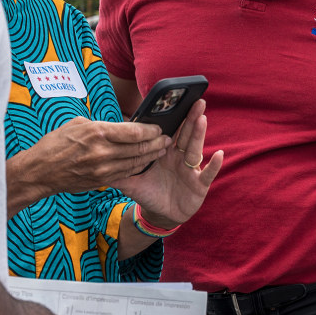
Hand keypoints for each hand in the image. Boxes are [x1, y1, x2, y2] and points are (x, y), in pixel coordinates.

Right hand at [7, 118, 168, 215]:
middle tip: (167, 139)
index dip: (150, 130)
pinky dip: (138, 167)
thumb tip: (121, 125)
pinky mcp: (101, 181)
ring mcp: (102, 169)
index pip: (133, 132)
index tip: (158, 127)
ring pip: (135, 163)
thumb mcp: (78, 124)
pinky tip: (146, 162)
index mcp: (97, 133)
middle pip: (139, 148)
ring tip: (162, 150)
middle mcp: (102, 153)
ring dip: (151, 156)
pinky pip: (126, 173)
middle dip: (156, 143)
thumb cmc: (55, 144)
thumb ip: (103, 125)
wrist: (39, 172)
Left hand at [114, 99, 222, 228]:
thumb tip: (96, 163)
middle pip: (185, 135)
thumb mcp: (132, 183)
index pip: (169, 132)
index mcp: (164, 152)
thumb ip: (118, 172)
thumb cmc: (149, 192)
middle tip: (196, 101)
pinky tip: (219, 155)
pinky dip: (214, 165)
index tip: (173, 103)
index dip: (172, 120)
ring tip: (202, 119)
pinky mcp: (199, 184)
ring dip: (199, 134)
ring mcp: (190, 169)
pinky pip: (207, 173)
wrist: (161, 213)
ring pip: (195, 149)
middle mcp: (179, 157)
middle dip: (191, 118)